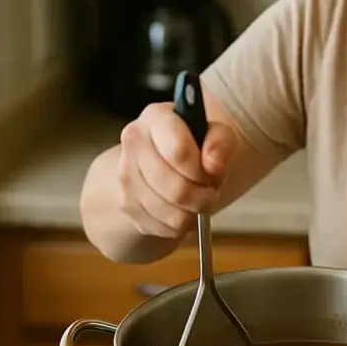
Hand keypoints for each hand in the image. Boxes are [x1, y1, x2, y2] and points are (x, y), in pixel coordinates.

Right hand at [116, 101, 237, 238]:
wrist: (162, 155)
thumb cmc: (193, 141)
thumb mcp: (215, 132)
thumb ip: (221, 142)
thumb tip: (214, 166)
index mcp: (155, 117)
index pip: (179, 153)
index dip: (203, 171)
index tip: (214, 173)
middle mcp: (133, 143)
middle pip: (176, 189)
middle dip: (204, 196)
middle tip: (212, 191)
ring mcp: (125, 176)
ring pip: (170, 213)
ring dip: (194, 212)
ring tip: (201, 199)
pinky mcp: (127, 204)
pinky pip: (163, 228)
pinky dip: (181, 225)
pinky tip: (186, 210)